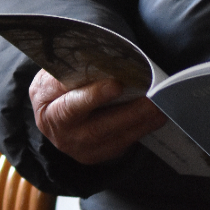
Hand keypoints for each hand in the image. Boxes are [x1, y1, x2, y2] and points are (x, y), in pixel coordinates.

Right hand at [29, 70, 166, 163]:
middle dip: (127, 114)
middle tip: (152, 99)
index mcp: (49, 107)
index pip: (70, 104)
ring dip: (141, 122)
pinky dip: (141, 129)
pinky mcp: (96, 154)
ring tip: (161, 107)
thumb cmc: (61, 83)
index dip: (93, 96)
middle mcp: (61, 132)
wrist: (54, 111)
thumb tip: (109, 55)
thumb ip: (78, 66)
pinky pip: (121, 145)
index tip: (117, 85)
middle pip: (96, 128)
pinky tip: (156, 117)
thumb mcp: (60, 72)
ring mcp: (78, 148)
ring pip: (112, 139)